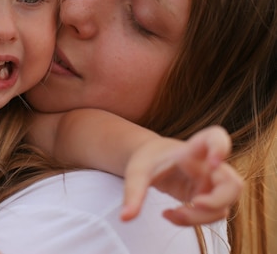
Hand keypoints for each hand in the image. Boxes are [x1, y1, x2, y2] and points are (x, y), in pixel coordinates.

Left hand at [120, 125, 242, 225]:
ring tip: (171, 214)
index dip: (221, 148)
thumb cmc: (147, 160)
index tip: (214, 161)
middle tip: (194, 204)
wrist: (150, 161)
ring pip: (223, 206)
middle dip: (217, 201)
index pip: (216, 138)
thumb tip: (124, 218)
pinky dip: (192, 220)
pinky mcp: (207, 198)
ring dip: (200, 217)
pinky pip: (210, 215)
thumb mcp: (136, 174)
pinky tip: (170, 215)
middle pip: (233, 184)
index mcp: (192, 149)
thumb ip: (132, 194)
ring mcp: (210, 183)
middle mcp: (208, 166)